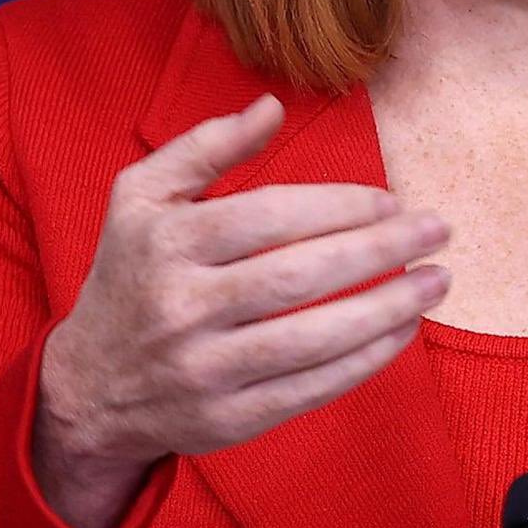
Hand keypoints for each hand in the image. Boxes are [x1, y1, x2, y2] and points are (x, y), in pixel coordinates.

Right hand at [35, 93, 451, 527]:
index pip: (271, 215)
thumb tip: (271, 108)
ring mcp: (205, 368)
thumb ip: (205, 146)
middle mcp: (183, 306)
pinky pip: (310, 389)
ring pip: (313, 337)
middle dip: (380, 250)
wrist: (91, 385)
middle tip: (436, 230)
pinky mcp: (227, 419)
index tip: (390, 200)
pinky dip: (365, 360)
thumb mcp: (140, 197)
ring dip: (388, 308)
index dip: (340, 205)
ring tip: (436, 281)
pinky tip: (401, 330)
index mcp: (167, 242)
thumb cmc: (131, 274)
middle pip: (300, 276)